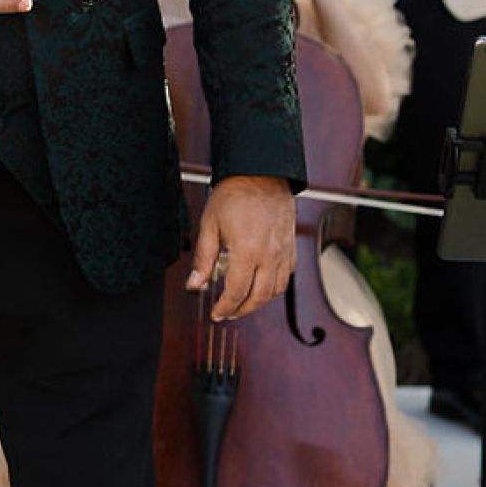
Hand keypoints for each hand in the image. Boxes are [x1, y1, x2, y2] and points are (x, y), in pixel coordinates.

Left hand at [187, 175, 294, 321]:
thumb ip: (203, 259)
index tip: (216, 313)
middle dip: (241, 310)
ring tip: (243, 303)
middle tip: (227, 313)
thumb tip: (194, 284)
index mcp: (246, 251)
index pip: (236, 292)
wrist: (261, 173)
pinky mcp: (291, 247)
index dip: (224, 308)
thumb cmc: (235, 193)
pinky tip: (262, 285)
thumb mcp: (209, 225)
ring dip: (259, 302)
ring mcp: (283, 252)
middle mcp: (269, 255)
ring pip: (276, 291)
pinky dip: (274, 288)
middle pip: (258, 297)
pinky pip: (287, 277)